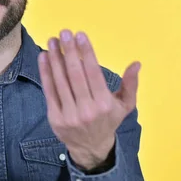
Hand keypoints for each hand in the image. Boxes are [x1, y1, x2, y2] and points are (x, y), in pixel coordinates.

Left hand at [38, 29, 140, 170]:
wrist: (90, 147)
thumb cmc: (108, 120)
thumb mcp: (124, 105)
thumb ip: (130, 84)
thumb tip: (136, 64)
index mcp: (104, 104)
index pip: (93, 73)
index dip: (86, 53)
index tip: (80, 35)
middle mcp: (87, 109)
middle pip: (75, 74)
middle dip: (69, 51)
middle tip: (64, 33)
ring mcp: (69, 114)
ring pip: (60, 81)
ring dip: (55, 58)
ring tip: (52, 41)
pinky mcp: (55, 117)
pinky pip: (49, 91)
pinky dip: (45, 73)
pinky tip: (44, 57)